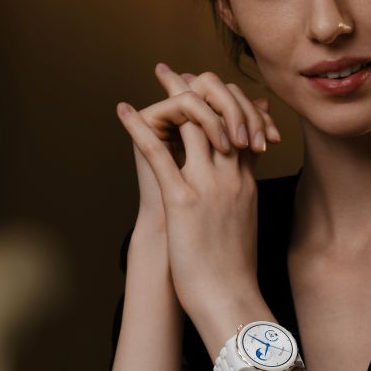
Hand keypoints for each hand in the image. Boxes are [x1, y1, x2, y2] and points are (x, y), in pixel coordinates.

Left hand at [114, 65, 275, 343]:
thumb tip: (230, 193)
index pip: (238, 129)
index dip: (219, 104)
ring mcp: (209, 187)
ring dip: (174, 96)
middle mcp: (231, 178)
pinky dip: (140, 128)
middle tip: (175, 71)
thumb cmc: (233, 272)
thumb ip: (237, 202)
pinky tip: (125, 111)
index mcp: (245, 184)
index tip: (199, 88)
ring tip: (158, 76)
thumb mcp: (242, 227)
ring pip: (196, 125)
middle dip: (197, 89)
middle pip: (220, 118)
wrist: (230, 299)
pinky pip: (161, 154)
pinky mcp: (184, 201)